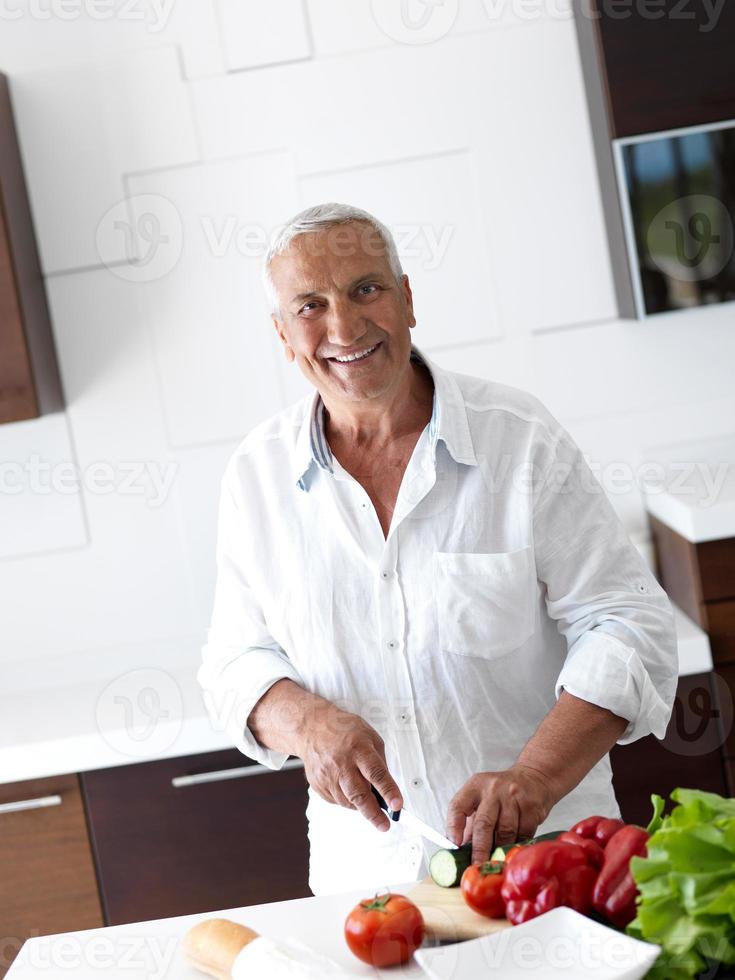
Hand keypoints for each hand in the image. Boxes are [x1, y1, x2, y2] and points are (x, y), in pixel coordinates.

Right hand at [299, 703, 403, 832]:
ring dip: (361, 806)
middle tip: (384, 824)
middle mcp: (342, 764)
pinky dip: (347, 800)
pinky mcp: (319, 785)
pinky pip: (337, 801)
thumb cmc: (343, 731)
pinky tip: (348, 788)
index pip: (376, 774)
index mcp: (359, 749)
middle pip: (359, 794)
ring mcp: (328, 776)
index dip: (388, 791)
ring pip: (348, 802)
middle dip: (373, 813)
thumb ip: (380, 763)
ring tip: (367, 799)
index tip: (397, 805)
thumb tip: (387, 788)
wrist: (312, 728)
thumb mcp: (370, 737)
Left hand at [445, 765, 555, 864]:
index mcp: (475, 787)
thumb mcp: (482, 799)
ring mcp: (513, 797)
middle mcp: (492, 790)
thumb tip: (461, 853)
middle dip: (480, 850)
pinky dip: (517, 845)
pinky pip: (523, 835)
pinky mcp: (531, 807)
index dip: (454, 826)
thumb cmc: (502, 794)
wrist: (534, 778)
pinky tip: (514, 848)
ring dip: (500, 850)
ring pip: (505, 833)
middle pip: (483, 823)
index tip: (454, 845)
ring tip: (496, 860)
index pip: (458, 805)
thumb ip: (470, 823)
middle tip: (477, 866)